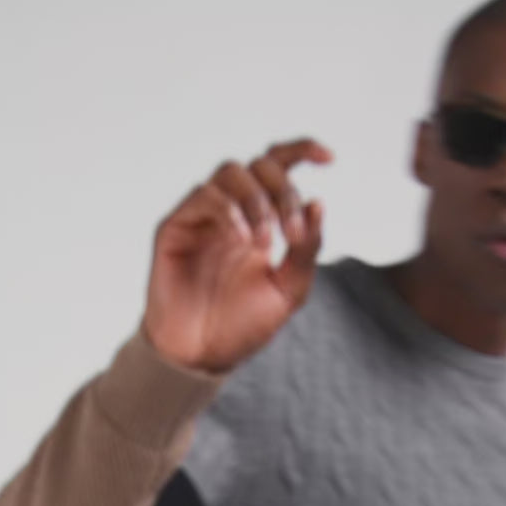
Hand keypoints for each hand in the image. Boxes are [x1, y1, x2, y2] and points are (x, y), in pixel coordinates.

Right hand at [140, 137, 333, 374]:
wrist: (202, 355)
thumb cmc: (242, 324)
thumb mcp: (288, 290)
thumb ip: (307, 249)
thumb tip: (319, 202)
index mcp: (260, 218)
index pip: (279, 167)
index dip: (302, 151)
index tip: (329, 158)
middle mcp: (232, 209)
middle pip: (259, 165)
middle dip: (283, 192)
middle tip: (293, 233)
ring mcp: (202, 215)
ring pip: (231, 172)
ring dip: (257, 201)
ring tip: (266, 242)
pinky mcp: (175, 225)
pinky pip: (204, 195)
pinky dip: (229, 210)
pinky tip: (242, 240)